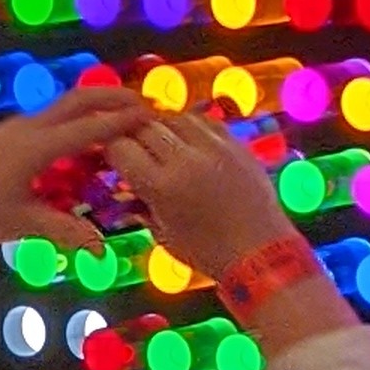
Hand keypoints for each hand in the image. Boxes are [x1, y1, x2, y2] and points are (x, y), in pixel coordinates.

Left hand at [0, 89, 152, 255]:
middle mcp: (29, 128)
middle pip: (81, 98)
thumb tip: (101, 252)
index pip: (90, 127)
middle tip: (146, 104)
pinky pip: (54, 114)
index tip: (152, 117)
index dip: (124, 121)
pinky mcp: (13, 131)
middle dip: (115, 97)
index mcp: (36, 147)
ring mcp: (19, 125)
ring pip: (67, 102)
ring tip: (126, 112)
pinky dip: (79, 114)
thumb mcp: (25, 225)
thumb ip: (67, 233)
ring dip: (97, 103)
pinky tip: (91, 132)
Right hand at [112, 111, 297, 283]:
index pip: (120, 147)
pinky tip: (185, 138)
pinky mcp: (235, 144)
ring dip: (159, 124)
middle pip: (144, 126)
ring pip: (173, 116)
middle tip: (129, 144)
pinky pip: (204, 121)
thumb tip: (127, 185)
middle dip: (131, 134)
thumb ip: (141, 204)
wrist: (260, 253)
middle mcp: (185, 159)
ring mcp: (214, 147)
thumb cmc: (207, 252)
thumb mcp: (163, 235)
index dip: (109, 149)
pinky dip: (189, 125)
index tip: (109, 155)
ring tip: (156, 138)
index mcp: (161, 186)